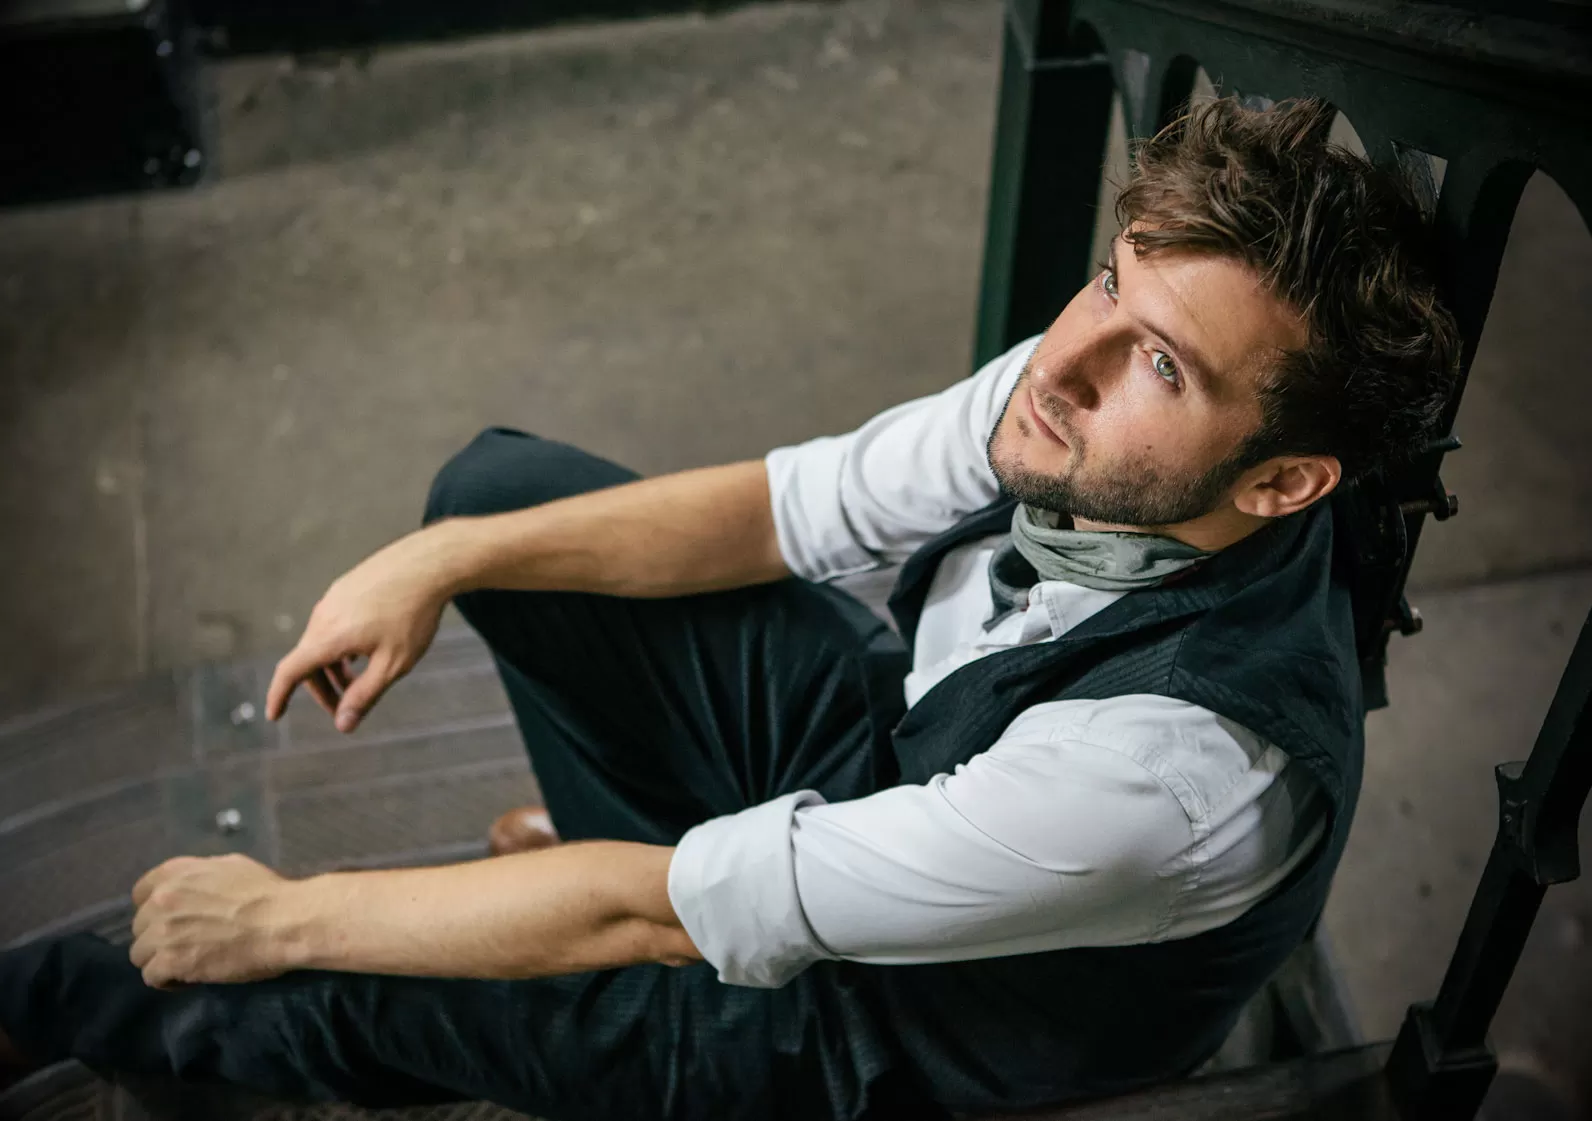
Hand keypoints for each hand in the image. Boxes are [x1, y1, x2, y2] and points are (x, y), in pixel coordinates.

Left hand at [130, 854, 301, 987]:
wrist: (283, 921)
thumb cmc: (266, 893)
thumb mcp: (231, 867)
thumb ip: (201, 876)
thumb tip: (193, 888)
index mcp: (175, 873)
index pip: (141, 894)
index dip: (156, 910)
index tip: (174, 920)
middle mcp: (162, 899)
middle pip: (140, 927)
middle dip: (159, 936)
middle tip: (186, 944)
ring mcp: (163, 931)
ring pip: (140, 954)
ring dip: (161, 960)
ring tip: (186, 964)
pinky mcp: (171, 961)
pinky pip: (151, 976)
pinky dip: (168, 980)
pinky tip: (188, 978)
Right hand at [267, 528, 457, 731]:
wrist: (430, 563)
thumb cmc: (414, 615)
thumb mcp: (393, 664)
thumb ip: (365, 695)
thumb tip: (343, 725)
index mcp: (328, 636)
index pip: (290, 672)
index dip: (278, 696)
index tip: (274, 715)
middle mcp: (323, 615)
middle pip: (309, 660)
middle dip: (323, 688)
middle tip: (345, 708)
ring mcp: (334, 597)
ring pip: (323, 641)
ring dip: (334, 667)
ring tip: (360, 681)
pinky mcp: (347, 586)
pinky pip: (334, 623)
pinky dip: (342, 645)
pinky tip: (366, 650)